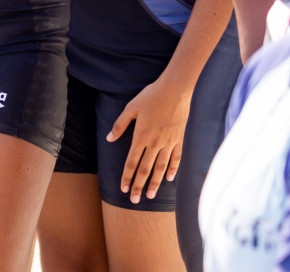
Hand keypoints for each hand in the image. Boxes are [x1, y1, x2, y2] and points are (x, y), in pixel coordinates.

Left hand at [107, 78, 190, 202]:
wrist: (175, 89)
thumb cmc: (151, 95)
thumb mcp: (131, 108)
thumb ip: (120, 124)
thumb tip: (109, 139)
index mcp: (141, 136)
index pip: (132, 162)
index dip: (127, 177)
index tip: (124, 190)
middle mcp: (155, 143)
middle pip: (145, 169)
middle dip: (139, 186)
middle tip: (135, 201)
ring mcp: (168, 142)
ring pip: (160, 168)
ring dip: (154, 183)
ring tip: (149, 195)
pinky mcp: (179, 139)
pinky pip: (176, 158)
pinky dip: (172, 169)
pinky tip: (169, 179)